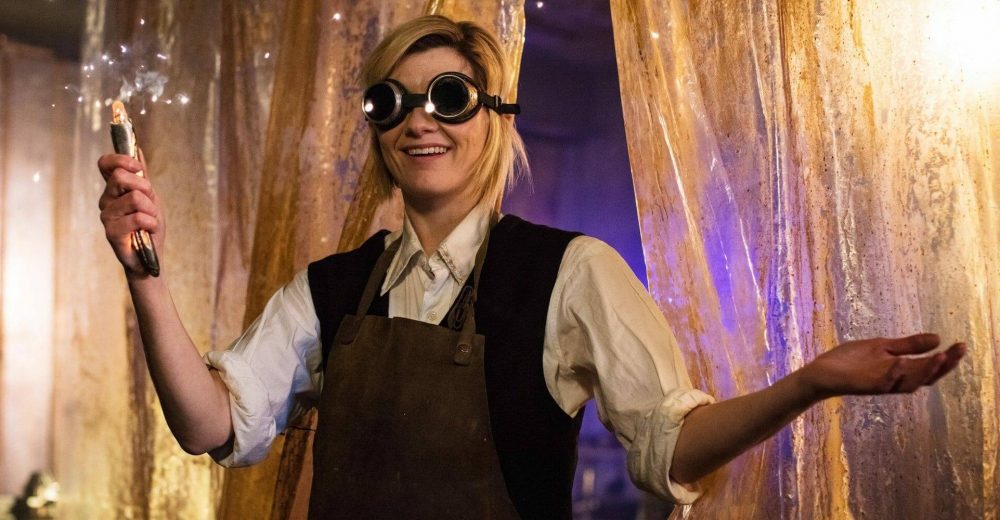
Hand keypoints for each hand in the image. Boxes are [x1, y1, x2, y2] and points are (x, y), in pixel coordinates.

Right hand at [97, 148, 164, 277]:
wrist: (150, 257)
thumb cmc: (149, 227)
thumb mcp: (151, 198)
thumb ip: (142, 176)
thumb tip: (138, 150)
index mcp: (114, 189)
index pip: (105, 164)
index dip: (121, 159)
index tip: (138, 167)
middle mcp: (106, 200)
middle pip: (121, 177)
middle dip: (144, 187)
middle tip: (150, 202)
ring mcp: (106, 216)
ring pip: (134, 198)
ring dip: (152, 210)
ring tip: (151, 221)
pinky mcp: (111, 232)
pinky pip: (138, 217)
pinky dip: (152, 224)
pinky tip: (149, 231)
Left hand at [800, 333, 965, 400]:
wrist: (822, 372)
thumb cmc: (851, 361)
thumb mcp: (882, 347)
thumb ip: (908, 345)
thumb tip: (938, 338)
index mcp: (901, 370)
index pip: (930, 366)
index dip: (947, 358)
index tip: (962, 345)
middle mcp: (895, 380)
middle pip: (926, 376)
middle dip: (944, 365)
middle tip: (958, 351)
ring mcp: (882, 384)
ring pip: (910, 383)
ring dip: (925, 371)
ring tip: (940, 356)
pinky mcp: (866, 386)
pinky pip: (883, 383)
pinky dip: (892, 373)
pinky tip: (900, 360)